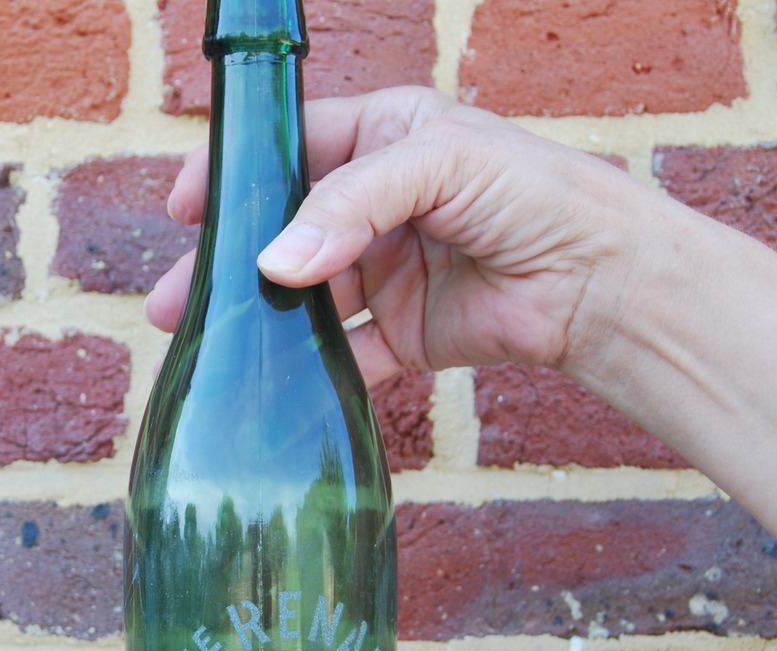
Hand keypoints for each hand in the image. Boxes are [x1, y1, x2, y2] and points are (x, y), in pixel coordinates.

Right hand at [146, 86, 645, 385]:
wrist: (603, 282)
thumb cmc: (537, 194)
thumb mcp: (438, 163)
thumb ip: (350, 204)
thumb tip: (275, 262)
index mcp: (383, 138)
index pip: (291, 149)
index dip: (235, 176)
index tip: (184, 208)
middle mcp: (378, 203)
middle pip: (282, 231)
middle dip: (226, 264)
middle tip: (174, 300)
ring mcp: (387, 269)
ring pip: (304, 296)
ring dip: (258, 322)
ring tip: (209, 345)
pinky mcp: (404, 332)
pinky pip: (344, 353)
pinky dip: (311, 372)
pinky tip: (271, 387)